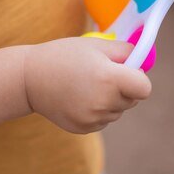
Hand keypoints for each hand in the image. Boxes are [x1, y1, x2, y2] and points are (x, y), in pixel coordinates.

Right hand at [23, 37, 151, 133]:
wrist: (29, 79)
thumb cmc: (64, 56)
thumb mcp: (97, 45)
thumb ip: (126, 52)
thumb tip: (144, 62)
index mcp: (109, 78)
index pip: (145, 89)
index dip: (139, 78)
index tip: (128, 71)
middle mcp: (103, 102)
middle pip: (133, 100)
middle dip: (124, 88)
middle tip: (101, 74)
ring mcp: (93, 119)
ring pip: (118, 111)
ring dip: (111, 100)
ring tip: (86, 85)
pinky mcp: (84, 128)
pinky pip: (104, 120)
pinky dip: (98, 111)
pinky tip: (79, 98)